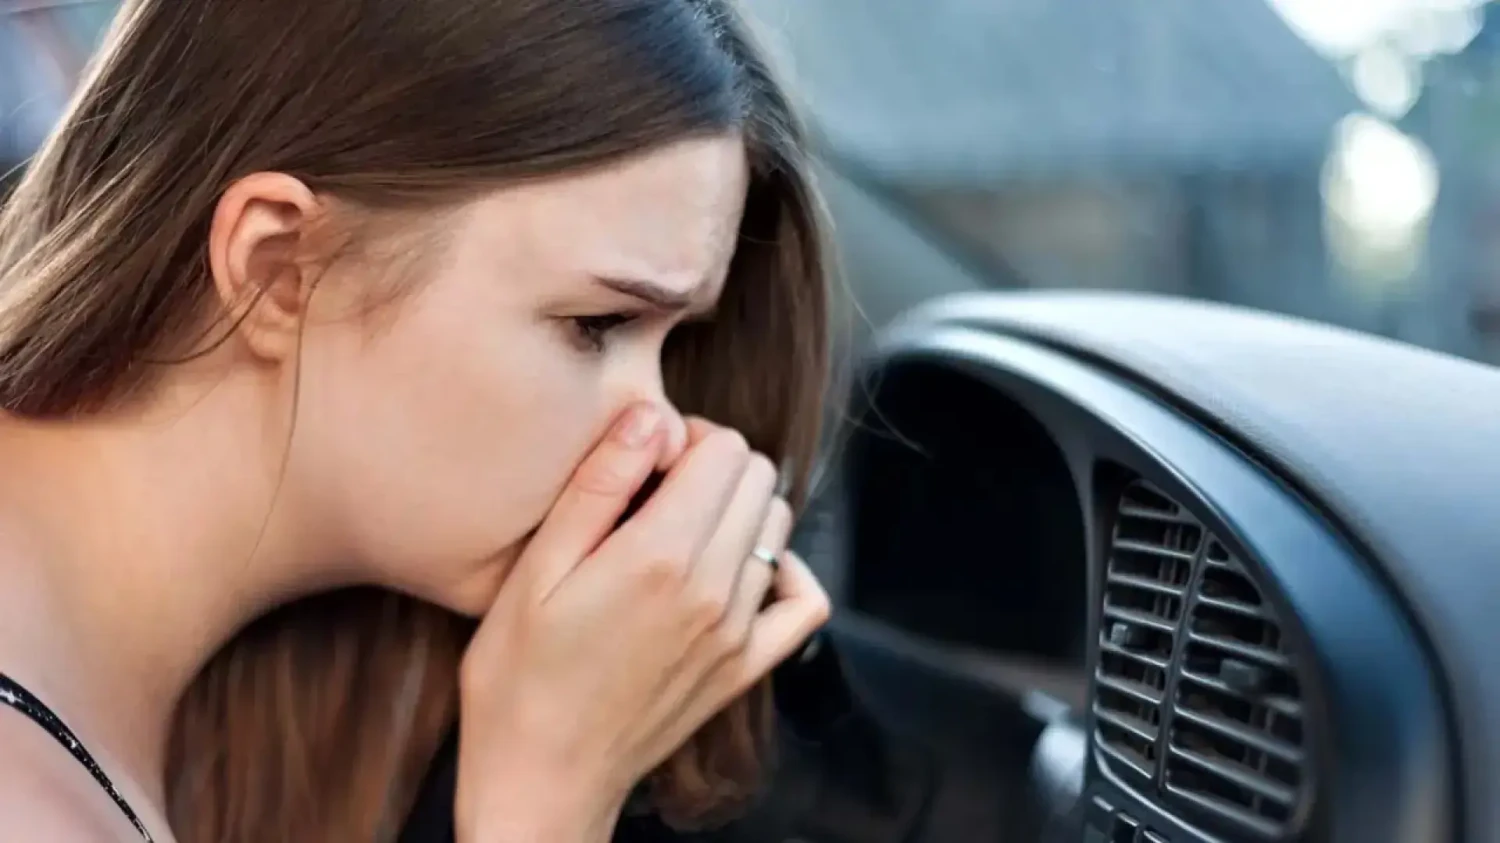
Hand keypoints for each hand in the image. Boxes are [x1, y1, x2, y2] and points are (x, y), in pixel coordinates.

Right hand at [454, 404, 830, 841]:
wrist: (541, 777)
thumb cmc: (519, 676)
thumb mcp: (535, 569)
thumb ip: (599, 486)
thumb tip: (650, 417)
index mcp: (661, 555)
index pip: (725, 448)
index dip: (686, 436)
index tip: (646, 460)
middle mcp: (715, 589)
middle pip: (760, 478)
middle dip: (715, 465)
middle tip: (659, 489)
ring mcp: (738, 631)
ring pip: (778, 525)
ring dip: (738, 510)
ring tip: (680, 529)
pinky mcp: (746, 666)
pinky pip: (803, 601)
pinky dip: (784, 569)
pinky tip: (738, 567)